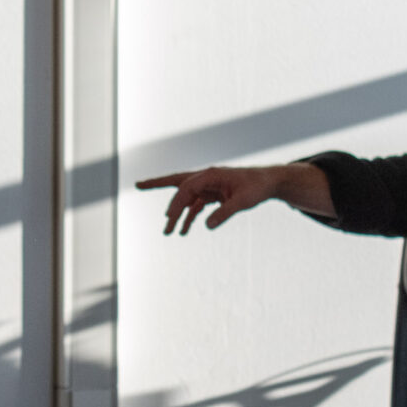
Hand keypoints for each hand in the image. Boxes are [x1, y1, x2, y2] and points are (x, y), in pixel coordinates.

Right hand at [135, 164, 328, 233]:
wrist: (268, 184)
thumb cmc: (257, 188)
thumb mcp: (243, 202)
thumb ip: (225, 213)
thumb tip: (207, 226)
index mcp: (210, 174)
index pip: (186, 187)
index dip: (175, 202)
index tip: (168, 218)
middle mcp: (205, 178)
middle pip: (176, 181)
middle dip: (156, 184)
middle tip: (137, 185)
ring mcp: (208, 186)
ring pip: (185, 198)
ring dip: (176, 214)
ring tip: (168, 232)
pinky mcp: (213, 195)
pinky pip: (195, 206)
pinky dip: (189, 217)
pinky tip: (185, 231)